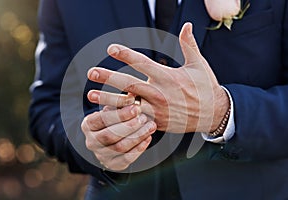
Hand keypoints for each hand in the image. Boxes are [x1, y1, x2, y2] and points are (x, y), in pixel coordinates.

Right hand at [81, 105, 156, 170]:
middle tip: (143, 118)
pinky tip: (148, 137)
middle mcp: (91, 141)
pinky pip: (127, 158)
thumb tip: (131, 97)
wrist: (114, 137)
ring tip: (150, 126)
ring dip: (137, 136)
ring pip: (119, 147)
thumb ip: (120, 103)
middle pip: (109, 135)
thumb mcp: (115, 107)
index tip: (135, 107)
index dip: (119, 114)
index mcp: (88, 125)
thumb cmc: (116, 117)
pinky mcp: (113, 164)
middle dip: (129, 126)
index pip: (101, 119)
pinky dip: (139, 148)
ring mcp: (101, 155)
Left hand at [87, 23, 228, 132]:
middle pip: (130, 84)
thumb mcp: (199, 64)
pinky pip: (135, 119)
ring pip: (128, 105)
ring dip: (108, 100)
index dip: (126, 55)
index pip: (143, 63)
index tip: (110, 49)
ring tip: (90, 95)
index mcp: (168, 76)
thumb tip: (188, 24)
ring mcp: (157, 110)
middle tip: (91, 72)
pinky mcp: (156, 122)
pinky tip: (106, 112)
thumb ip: (189, 45)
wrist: (213, 114)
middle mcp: (160, 93)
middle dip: (109, 78)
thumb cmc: (205, 87)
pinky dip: (120, 116)